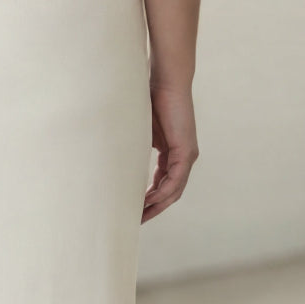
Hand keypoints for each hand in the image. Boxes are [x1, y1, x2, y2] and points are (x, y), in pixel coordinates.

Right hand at [142, 84, 198, 222]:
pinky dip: (162, 192)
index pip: (163, 183)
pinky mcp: (187, 152)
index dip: (149, 199)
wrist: (167, 82)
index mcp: (173, 153)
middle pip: (170, 192)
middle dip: (153, 209)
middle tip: (136, 221)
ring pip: (174, 190)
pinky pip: (175, 180)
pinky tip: (147, 200)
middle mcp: (184, 157)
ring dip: (157, 205)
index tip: (134, 210)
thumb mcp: (141, 131)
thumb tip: (117, 158)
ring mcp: (188, 156)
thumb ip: (136, 147)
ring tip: (139, 216)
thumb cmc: (151, 100)